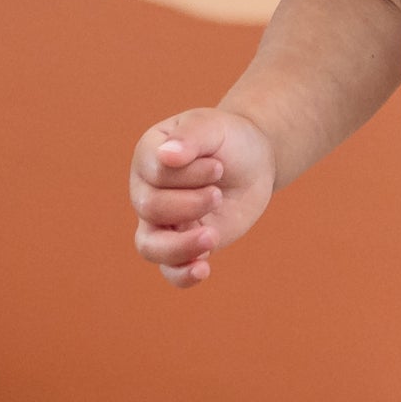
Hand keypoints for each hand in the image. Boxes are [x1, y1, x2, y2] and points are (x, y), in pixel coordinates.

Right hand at [129, 106, 278, 284]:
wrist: (253, 161)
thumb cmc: (228, 139)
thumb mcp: (214, 127)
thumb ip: (190, 136)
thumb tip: (165, 156)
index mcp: (148, 155)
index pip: (153, 172)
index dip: (188, 174)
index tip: (218, 166)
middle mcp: (146, 190)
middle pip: (150, 208)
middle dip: (190, 203)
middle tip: (218, 192)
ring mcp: (162, 220)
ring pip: (149, 246)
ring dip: (180, 245)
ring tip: (212, 236)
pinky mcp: (183, 243)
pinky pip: (169, 270)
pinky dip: (181, 274)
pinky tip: (203, 269)